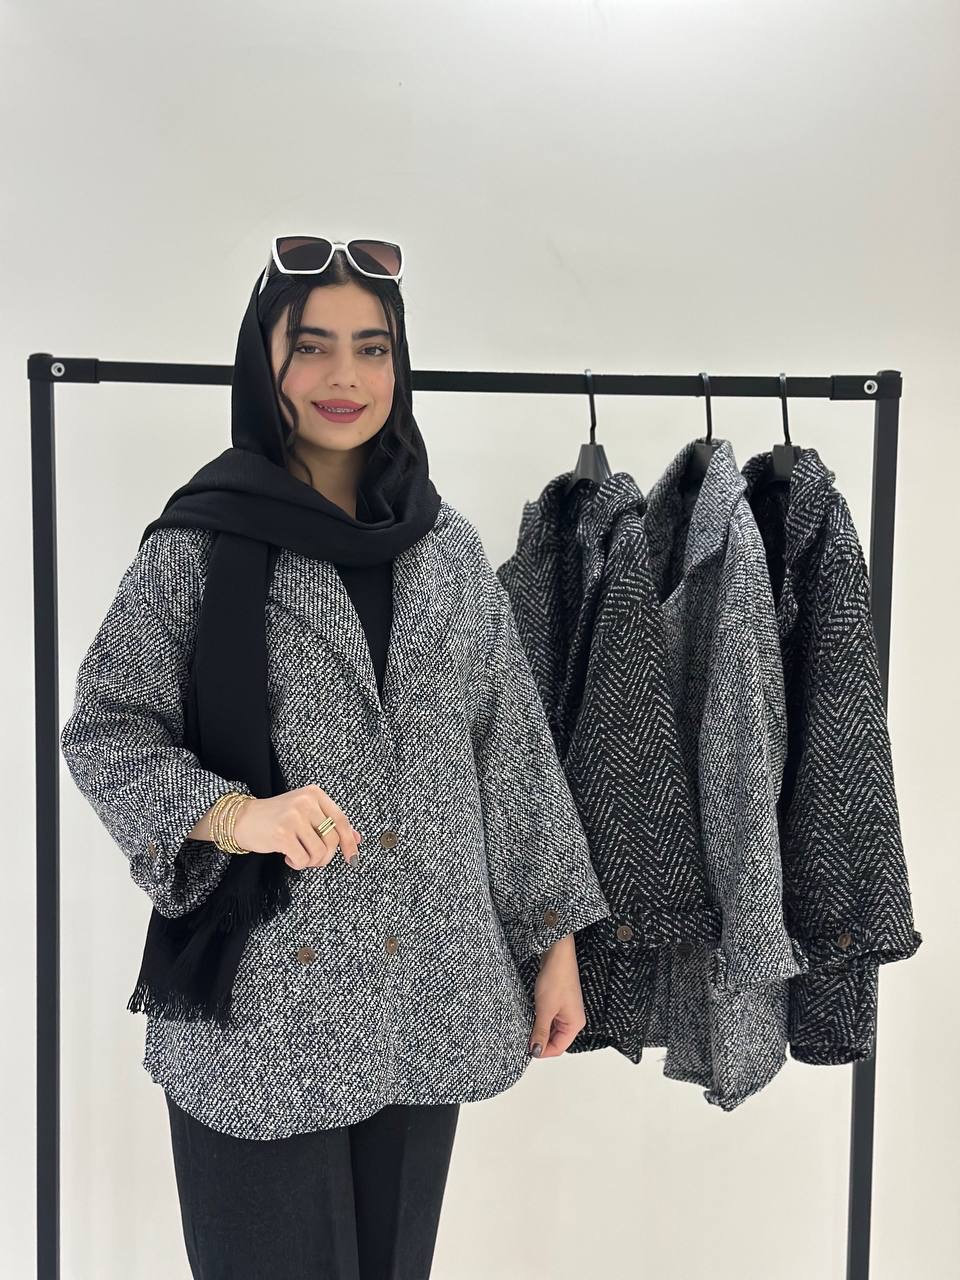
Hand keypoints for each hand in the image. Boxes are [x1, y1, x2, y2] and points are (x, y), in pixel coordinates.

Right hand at [232, 784, 362, 868]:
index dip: (350, 842)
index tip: (353, 858)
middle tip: (314, 859)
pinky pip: (303, 859)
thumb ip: (331, 824)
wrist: (242, 819)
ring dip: (310, 862)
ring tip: (299, 856)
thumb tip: (357, 839)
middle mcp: (306, 802)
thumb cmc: (278, 818)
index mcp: (315, 794)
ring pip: (319, 852)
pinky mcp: (282, 834)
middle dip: (326, 857)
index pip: (342, 820)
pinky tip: (288, 857)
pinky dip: (297, 864)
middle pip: (332, 839)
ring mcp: (294, 817)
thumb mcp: (307, 814)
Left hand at [527, 934, 585, 1058]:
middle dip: (541, 1040)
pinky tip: (533, 1015)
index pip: (558, 1048)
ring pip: (552, 1029)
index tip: (527, 1048)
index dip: (542, 1050)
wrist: (557, 954)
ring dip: (540, 1029)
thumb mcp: (545, 1009)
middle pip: (556, 1040)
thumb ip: (540, 1032)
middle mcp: (574, 1019)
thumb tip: (536, 1050)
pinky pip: (551, 1019)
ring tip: (528, 1024)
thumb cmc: (556, 978)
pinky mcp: (560, 1003)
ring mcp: (567, 1011)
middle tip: (525, 1036)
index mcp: (575, 1024)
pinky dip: (541, 1020)